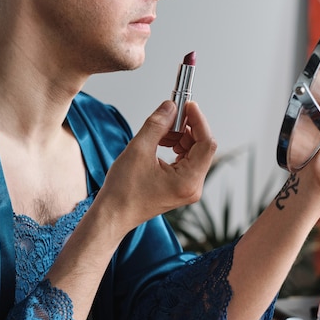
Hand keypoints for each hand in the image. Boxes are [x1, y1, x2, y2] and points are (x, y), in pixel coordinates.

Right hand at [97, 100, 216, 229]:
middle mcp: (193, 187)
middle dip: (187, 128)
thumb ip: (157, 125)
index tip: (188, 105)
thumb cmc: (122, 191)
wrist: (113, 214)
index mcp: (188, 181)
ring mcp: (187, 188)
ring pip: (193, 153)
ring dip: (180, 137)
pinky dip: (176, 147)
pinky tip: (161, 142)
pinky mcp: (180, 187)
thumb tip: (171, 107)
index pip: (207, 144)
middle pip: (202, 147)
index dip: (199, 120)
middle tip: (170, 116)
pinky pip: (185, 161)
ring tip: (160, 132)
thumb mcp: (138, 150)